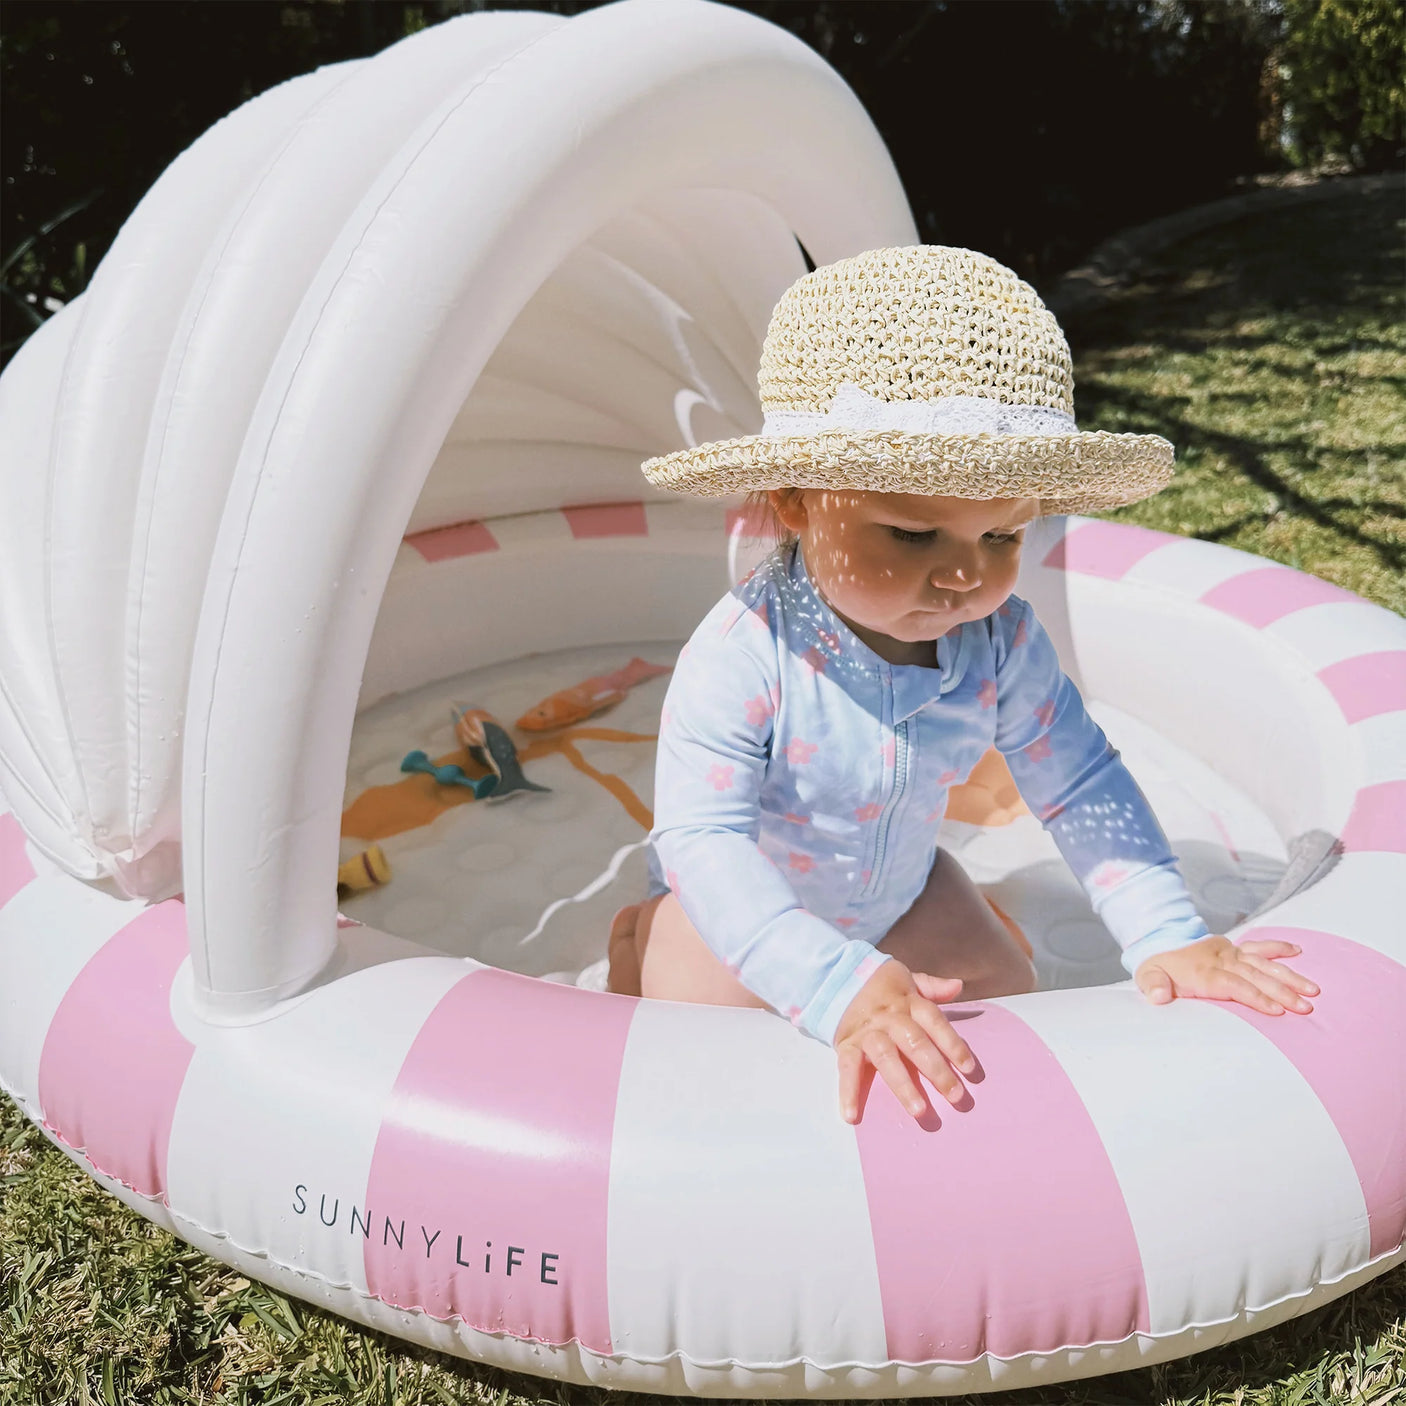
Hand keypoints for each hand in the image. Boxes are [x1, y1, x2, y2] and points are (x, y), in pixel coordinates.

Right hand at [833, 959, 976, 1124]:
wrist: (837, 979)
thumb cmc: (881, 986)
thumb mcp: (907, 979)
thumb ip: (933, 987)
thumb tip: (958, 986)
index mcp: (908, 1002)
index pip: (934, 1021)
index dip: (953, 1044)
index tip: (970, 1069)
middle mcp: (889, 1017)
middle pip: (915, 1042)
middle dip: (936, 1070)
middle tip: (956, 1096)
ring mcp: (867, 1033)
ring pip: (886, 1058)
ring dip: (903, 1085)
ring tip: (919, 1111)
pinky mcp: (847, 1045)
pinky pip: (847, 1069)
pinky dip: (848, 1091)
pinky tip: (852, 1115)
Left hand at [1135, 935, 1318, 1015]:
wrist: (1159, 942)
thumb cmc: (1158, 969)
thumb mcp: (1148, 979)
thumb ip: (1153, 987)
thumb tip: (1159, 996)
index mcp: (1202, 971)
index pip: (1234, 985)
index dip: (1255, 997)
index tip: (1276, 1011)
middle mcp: (1221, 959)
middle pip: (1255, 976)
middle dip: (1281, 992)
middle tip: (1305, 1007)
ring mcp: (1230, 952)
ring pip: (1264, 963)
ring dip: (1289, 976)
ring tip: (1312, 989)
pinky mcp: (1235, 948)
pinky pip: (1258, 946)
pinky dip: (1277, 947)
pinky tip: (1298, 950)